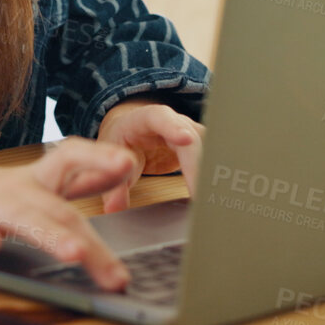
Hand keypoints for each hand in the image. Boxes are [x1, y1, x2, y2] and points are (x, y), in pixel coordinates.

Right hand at [0, 140, 140, 290]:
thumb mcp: (31, 185)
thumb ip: (76, 180)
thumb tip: (125, 169)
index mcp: (34, 180)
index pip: (71, 156)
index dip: (99, 157)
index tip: (128, 163)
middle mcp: (15, 190)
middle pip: (59, 211)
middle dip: (92, 243)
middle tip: (117, 275)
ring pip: (23, 219)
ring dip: (49, 236)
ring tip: (73, 253)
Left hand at [94, 99, 204, 213]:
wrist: (132, 130)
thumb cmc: (121, 140)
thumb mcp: (109, 159)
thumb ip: (113, 184)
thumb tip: (115, 207)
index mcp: (144, 119)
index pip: (160, 117)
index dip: (173, 127)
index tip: (185, 139)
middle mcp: (172, 122)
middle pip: (192, 138)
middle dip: (198, 165)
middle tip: (199, 195)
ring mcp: (190, 132)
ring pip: (209, 147)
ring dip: (210, 173)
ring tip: (211, 200)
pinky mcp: (200, 147)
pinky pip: (211, 159)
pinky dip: (213, 178)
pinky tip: (215, 198)